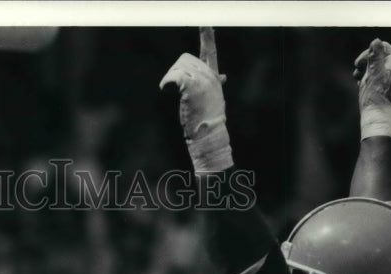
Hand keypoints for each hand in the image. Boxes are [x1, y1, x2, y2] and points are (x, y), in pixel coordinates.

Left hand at [159, 27, 232, 172]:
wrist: (209, 135)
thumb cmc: (208, 119)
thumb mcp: (213, 98)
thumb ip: (214, 84)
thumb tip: (224, 76)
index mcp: (213, 76)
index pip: (209, 51)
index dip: (207, 36)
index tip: (206, 21)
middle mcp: (209, 75)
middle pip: (183, 60)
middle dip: (176, 74)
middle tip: (178, 92)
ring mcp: (202, 80)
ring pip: (177, 68)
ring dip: (171, 81)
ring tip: (179, 97)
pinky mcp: (193, 86)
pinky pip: (173, 77)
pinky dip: (166, 84)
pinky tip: (168, 92)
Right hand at [353, 28, 390, 138]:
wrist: (379, 116)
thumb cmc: (379, 96)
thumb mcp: (375, 74)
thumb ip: (375, 57)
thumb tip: (376, 41)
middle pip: (384, 49)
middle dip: (369, 53)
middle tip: (358, 63)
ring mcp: (388, 74)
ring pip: (376, 60)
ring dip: (364, 64)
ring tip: (357, 73)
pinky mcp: (381, 82)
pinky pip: (373, 71)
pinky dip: (364, 73)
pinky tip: (358, 80)